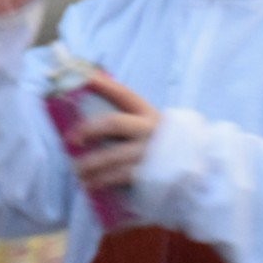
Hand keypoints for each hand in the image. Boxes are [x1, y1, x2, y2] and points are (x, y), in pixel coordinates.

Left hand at [68, 72, 158, 190]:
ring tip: (77, 170)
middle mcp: (149, 130)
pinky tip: (91, 184)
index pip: (123, 94)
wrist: (190, 170)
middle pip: (113, 123)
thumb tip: (90, 114)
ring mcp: (149, 152)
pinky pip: (119, 176)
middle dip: (88, 129)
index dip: (103, 85)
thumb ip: (127, 121)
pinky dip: (101, 181)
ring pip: (112, 155)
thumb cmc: (161, 146)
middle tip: (71, 139)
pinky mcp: (149, 174)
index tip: (84, 78)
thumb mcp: (149, 127)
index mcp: (148, 114)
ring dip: (90, 164)